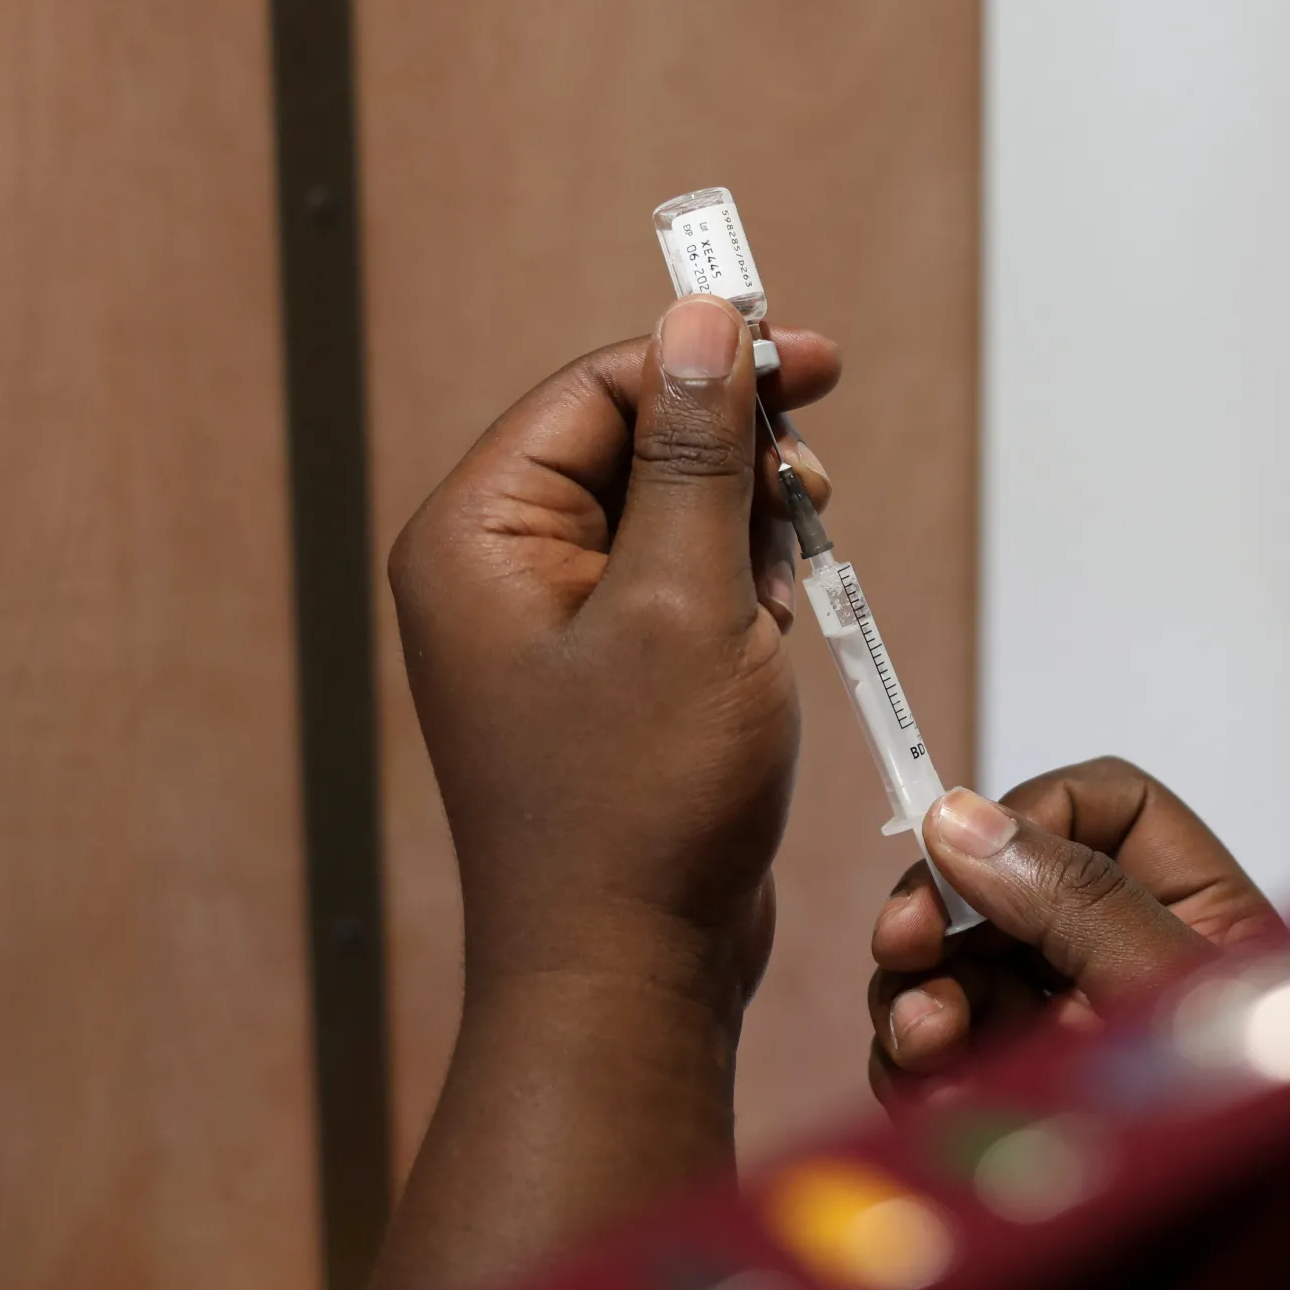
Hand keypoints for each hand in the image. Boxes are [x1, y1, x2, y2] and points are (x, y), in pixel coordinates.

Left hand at [388, 296, 838, 1017]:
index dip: (706, 363)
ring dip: (745, 529)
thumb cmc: (641, 801)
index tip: (811, 361)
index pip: (597, 389)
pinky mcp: (605, 674)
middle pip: (633, 441)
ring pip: (668, 512)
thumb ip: (696, 451)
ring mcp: (550, 627)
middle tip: (810, 486)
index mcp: (478, 536)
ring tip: (783, 587)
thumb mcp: (685, 601)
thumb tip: (701, 319)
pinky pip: (677, 583)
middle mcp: (498, 570)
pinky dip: (738, 589)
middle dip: (735, 458)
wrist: (630, 969)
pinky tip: (769, 632)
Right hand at [866, 758, 1285, 1107]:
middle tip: (905, 942)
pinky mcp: (1014, 1104)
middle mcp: (1123, 963)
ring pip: (955, 970)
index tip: (967, 845)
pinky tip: (925, 1085)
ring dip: (919, 992)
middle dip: (945, 911)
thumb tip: (966, 817)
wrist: (1228, 1276)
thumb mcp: (1174, 991)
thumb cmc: (1253, 1121)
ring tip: (928, 1034)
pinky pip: (936, 1058)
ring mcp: (1064, 1035)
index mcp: (1196, 913)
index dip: (1034, 807)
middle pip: (1005, 884)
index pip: (1107, 807)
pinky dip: (914, 1064)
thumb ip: (1076, 899)